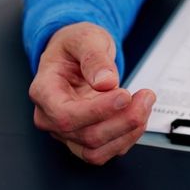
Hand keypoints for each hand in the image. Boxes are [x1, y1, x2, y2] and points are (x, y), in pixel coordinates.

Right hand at [29, 22, 155, 164]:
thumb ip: (94, 57)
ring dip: (128, 132)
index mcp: (44, 90)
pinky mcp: (84, 140)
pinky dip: (128, 137)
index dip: (97, 111)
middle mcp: (51, 117)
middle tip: (145, 96)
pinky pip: (106, 151)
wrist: (77, 55)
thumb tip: (105, 82)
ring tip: (144, 104)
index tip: (123, 95)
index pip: (65, 115)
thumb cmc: (74, 47)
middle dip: (123, 120)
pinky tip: (138, 114)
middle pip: (86, 136)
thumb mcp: (85, 38)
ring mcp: (67, 132)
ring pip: (96, 151)